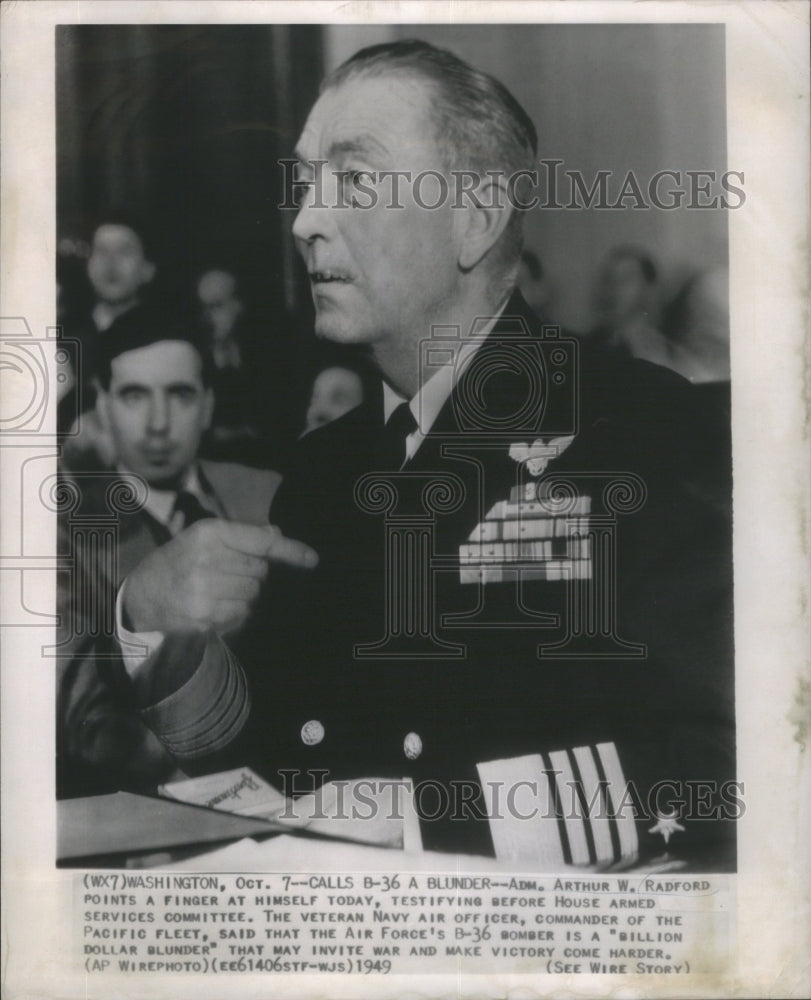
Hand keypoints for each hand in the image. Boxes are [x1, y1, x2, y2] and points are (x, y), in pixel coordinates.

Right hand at [123, 521, 317, 634]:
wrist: (141, 596)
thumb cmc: (177, 561)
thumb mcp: (202, 538)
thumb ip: (240, 536)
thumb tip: (276, 535)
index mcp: (209, 534)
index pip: (261, 543)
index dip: (291, 551)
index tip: (313, 559)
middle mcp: (207, 559)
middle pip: (261, 571)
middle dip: (253, 574)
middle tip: (229, 574)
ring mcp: (205, 590)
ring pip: (254, 594)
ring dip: (245, 594)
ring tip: (219, 590)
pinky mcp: (204, 617)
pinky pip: (242, 615)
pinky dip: (236, 612)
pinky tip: (214, 605)